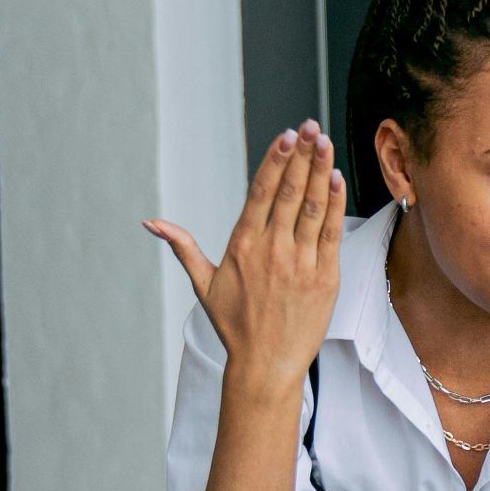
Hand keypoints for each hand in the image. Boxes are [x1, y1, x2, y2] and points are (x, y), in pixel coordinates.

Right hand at [145, 117, 347, 393]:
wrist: (266, 364)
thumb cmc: (236, 326)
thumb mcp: (204, 285)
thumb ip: (183, 247)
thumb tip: (151, 223)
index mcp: (242, 246)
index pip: (260, 192)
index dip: (274, 161)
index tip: (284, 136)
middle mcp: (272, 249)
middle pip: (288, 192)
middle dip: (301, 156)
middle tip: (309, 126)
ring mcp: (300, 262)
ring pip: (311, 207)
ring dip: (320, 172)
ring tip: (325, 143)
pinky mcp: (324, 277)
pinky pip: (331, 233)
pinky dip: (335, 205)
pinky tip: (338, 180)